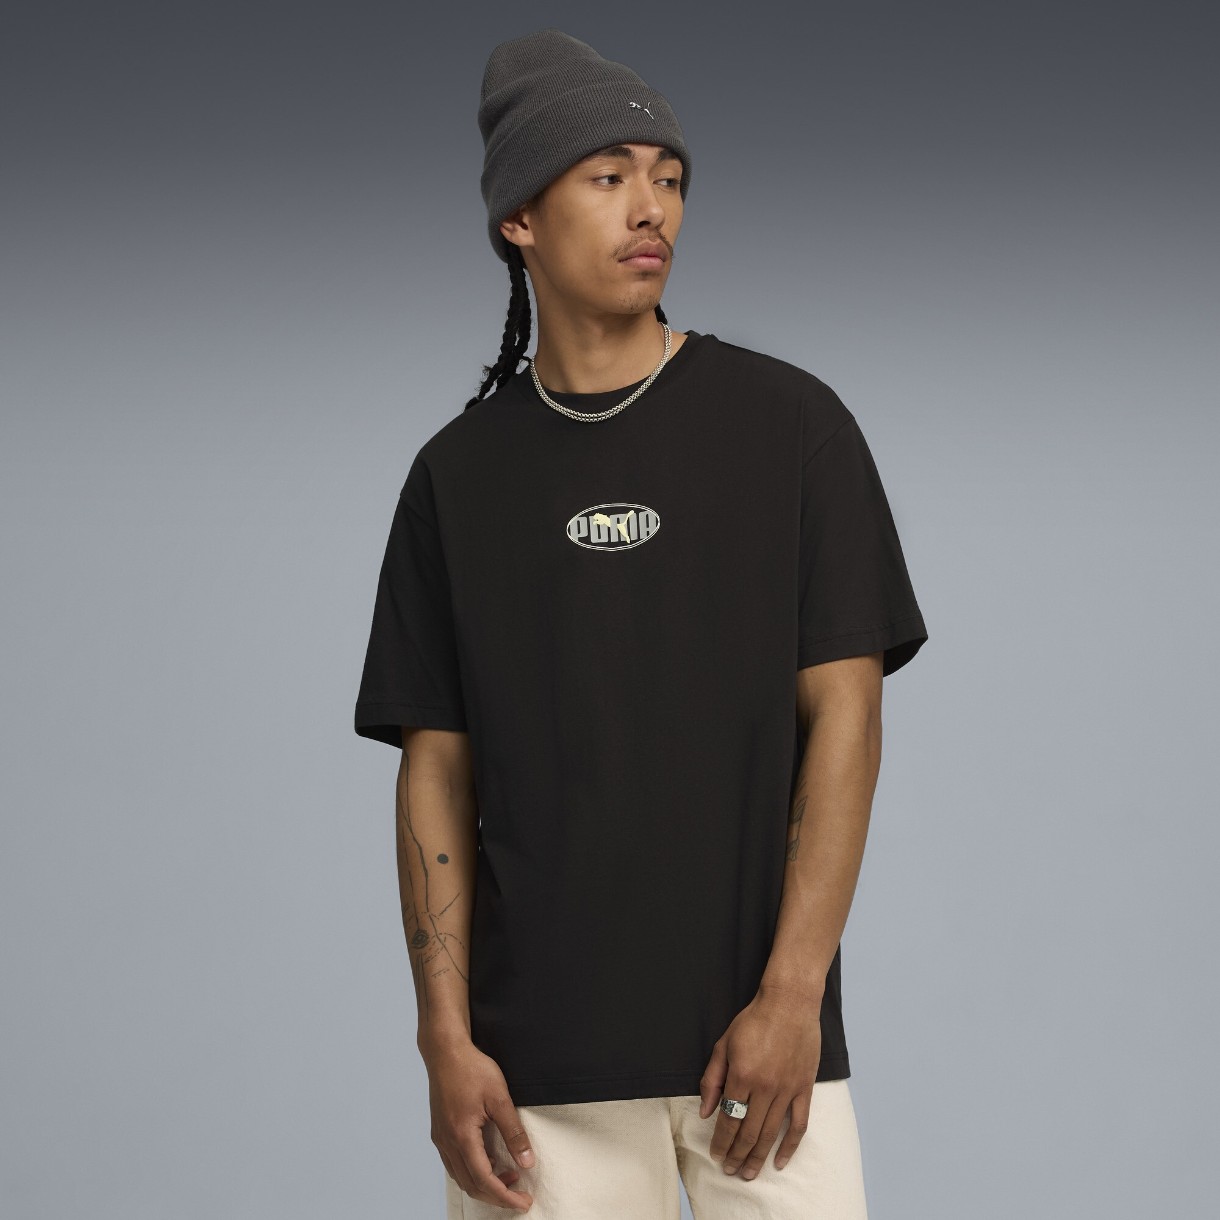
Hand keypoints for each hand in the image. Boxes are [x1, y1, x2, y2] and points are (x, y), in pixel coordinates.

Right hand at [421, 1035, 535, 1212]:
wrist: (445, 1051)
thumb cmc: (471, 1068)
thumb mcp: (500, 1097)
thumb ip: (513, 1132)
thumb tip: (527, 1162)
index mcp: (462, 1136)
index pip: (484, 1180)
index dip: (505, 1196)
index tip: (523, 1201)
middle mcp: (447, 1142)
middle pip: (470, 1184)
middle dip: (496, 1195)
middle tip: (519, 1195)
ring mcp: (440, 1138)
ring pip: (461, 1176)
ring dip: (484, 1184)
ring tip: (509, 1176)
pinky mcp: (440, 1131)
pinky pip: (454, 1163)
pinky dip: (472, 1170)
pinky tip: (489, 1160)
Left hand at [698, 983, 822, 1178]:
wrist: (789, 1003)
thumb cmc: (753, 1021)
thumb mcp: (723, 1044)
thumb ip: (712, 1079)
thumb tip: (705, 1112)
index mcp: (741, 1075)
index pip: (729, 1119)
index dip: (721, 1142)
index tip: (716, 1155)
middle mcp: (765, 1087)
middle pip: (748, 1132)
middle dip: (737, 1156)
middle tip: (730, 1171)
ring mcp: (787, 1089)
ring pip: (770, 1133)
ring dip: (758, 1157)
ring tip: (749, 1174)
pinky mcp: (804, 1088)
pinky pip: (798, 1125)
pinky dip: (790, 1146)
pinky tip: (780, 1161)